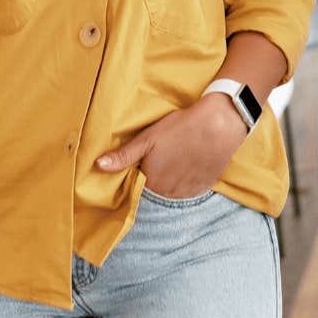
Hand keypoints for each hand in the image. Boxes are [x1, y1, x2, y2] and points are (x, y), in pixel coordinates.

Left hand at [95, 95, 247, 197]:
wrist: (220, 124)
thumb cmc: (181, 127)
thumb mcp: (149, 137)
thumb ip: (124, 155)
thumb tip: (97, 166)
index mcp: (151, 182)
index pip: (138, 187)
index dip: (140, 174)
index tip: (144, 163)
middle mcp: (168, 194)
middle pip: (155, 191)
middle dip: (155, 179)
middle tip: (163, 158)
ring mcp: (187, 192)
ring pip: (172, 192)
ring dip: (171, 182)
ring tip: (176, 160)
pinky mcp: (203, 187)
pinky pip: (189, 191)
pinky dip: (187, 181)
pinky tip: (189, 165)